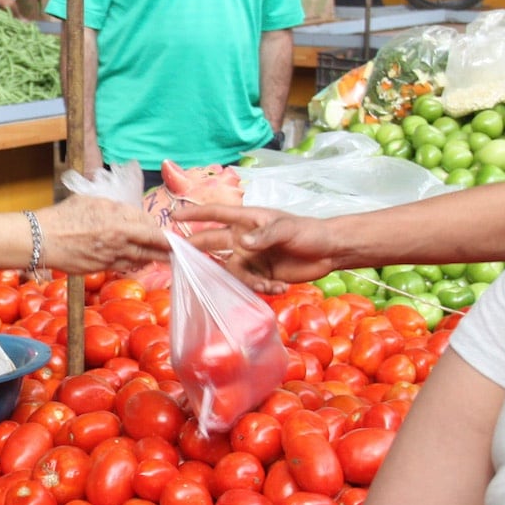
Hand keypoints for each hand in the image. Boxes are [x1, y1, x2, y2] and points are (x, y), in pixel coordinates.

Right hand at [38, 196, 170, 273]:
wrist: (41, 239)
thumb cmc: (63, 216)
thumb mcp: (92, 201)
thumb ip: (115, 208)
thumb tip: (130, 214)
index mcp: (119, 220)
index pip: (151, 227)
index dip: (161, 230)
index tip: (169, 232)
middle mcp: (119, 240)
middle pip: (152, 247)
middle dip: (168, 249)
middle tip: (180, 250)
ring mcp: (111, 256)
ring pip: (140, 259)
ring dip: (154, 258)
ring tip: (165, 258)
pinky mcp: (101, 268)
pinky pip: (123, 265)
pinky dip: (133, 263)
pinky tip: (138, 261)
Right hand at [176, 204, 341, 293]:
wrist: (330, 252)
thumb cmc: (310, 232)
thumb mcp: (288, 229)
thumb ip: (265, 235)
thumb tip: (243, 244)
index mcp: (247, 221)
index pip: (216, 215)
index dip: (194, 215)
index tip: (173, 218)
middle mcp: (243, 239)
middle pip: (211, 244)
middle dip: (196, 251)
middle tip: (181, 261)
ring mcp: (250, 258)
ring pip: (230, 272)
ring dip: (245, 281)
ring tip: (268, 285)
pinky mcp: (260, 275)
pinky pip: (249, 285)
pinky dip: (262, 290)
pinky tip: (279, 288)